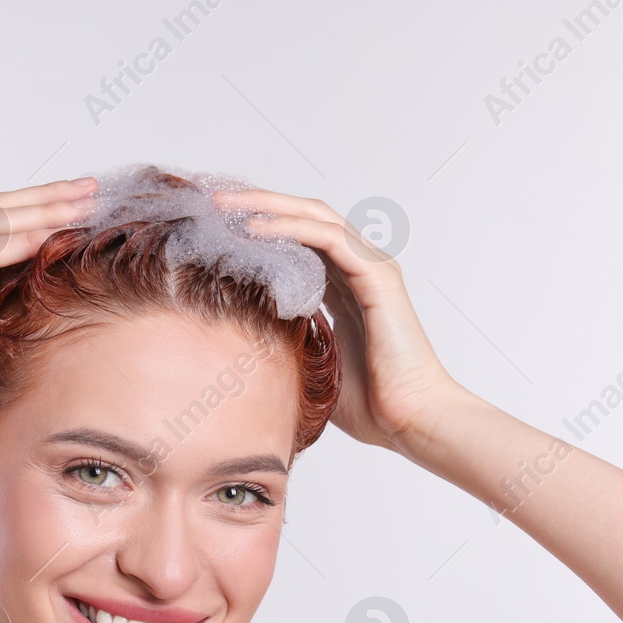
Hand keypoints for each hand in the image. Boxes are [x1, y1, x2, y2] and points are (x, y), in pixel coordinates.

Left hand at [213, 187, 461, 452]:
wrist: (410, 421)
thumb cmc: (370, 405)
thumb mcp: (311, 364)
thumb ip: (286, 341)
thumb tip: (240, 339)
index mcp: (343, 287)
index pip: (297, 239)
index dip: (259, 225)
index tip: (214, 225)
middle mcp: (358, 269)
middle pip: (303, 218)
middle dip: (256, 204)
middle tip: (212, 201)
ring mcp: (371, 268)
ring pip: (315, 217)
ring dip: (268, 206)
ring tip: (224, 204)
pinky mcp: (378, 276)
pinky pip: (329, 238)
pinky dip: (291, 228)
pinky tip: (255, 229)